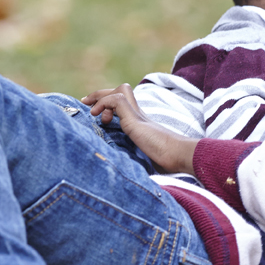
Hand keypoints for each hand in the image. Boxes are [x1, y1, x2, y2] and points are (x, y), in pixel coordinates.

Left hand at [82, 84, 197, 175]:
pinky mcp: (134, 119)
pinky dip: (104, 104)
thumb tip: (127, 173)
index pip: (124, 104)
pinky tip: (101, 118)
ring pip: (120, 90)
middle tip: (85, 102)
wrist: (179, 156)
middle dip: (100, 94)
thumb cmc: (167, 163)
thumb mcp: (145, 159)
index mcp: (142, 124)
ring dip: (102, 97)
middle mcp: (140, 116)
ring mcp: (138, 116)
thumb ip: (136, 159)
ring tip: (92, 112)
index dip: (109, 103)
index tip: (95, 112)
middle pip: (122, 91)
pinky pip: (116, 100)